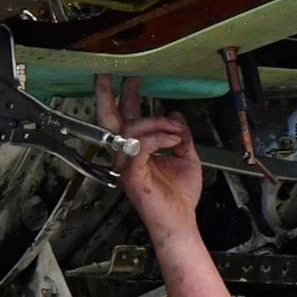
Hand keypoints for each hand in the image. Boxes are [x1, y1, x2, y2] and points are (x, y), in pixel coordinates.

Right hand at [94, 75, 202, 236]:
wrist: (180, 220)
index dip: (127, 95)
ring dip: (156, 122)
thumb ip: (180, 136)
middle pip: (109, 118)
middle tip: (117, 76)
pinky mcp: (132, 173)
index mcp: (137, 148)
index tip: (133, 78)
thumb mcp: (186, 158)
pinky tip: (172, 139)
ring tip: (175, 129)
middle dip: (109, 94)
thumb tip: (176, 116)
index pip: (126, 116)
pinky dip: (158, 138)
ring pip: (130, 128)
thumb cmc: (179, 196)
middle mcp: (126, 153)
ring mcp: (126, 162)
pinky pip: (140, 146)